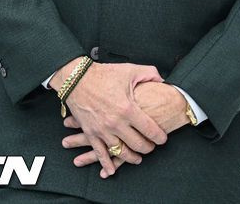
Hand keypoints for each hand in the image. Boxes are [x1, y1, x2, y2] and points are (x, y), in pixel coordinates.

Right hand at [62, 82, 188, 176]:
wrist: (77, 78)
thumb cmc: (104, 74)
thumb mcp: (130, 70)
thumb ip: (149, 73)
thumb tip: (162, 80)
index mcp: (128, 109)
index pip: (150, 130)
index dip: (159, 137)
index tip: (162, 138)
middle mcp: (116, 123)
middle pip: (138, 144)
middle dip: (148, 148)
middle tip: (151, 147)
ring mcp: (102, 130)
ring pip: (121, 152)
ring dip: (132, 158)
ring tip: (137, 157)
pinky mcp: (91, 133)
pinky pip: (100, 153)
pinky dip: (106, 164)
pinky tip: (111, 170)